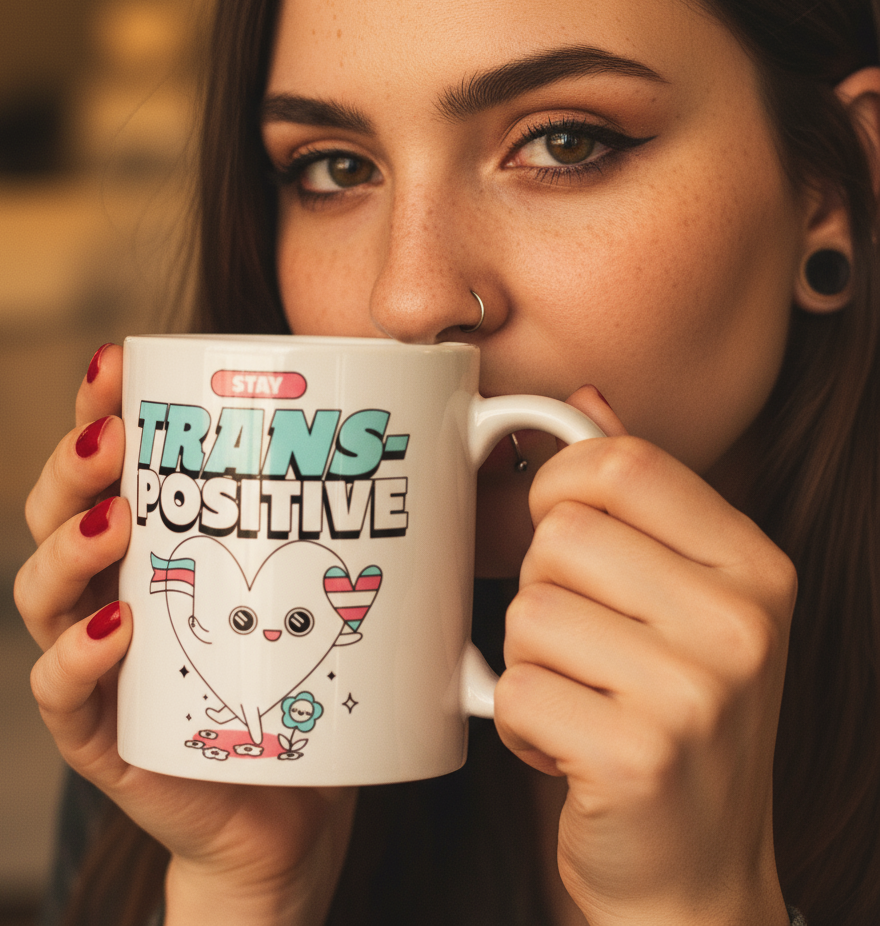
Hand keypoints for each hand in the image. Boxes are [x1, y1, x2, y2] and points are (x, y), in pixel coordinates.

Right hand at [15, 344, 355, 925]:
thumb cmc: (302, 682)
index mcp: (158, 546)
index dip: (97, 405)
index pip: (106, 463)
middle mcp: (112, 591)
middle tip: (115, 436)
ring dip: (67, 546)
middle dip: (71, 464)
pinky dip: (76, 655)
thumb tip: (457, 425)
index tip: (120, 360)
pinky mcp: (103, 734)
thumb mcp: (328, 587)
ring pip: (39, 593)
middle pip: (54, 513)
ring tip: (118, 519)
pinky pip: (59, 693)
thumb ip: (368, 513)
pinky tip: (118, 626)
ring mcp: (100, 663)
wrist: (291, 806)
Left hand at [496, 387, 794, 925]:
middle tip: (580, 642)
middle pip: (561, 535)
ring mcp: (696, 693)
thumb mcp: (685, 600)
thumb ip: (639, 498)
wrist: (695, 868)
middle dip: (543, 589)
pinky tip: (566, 744)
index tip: (555, 522)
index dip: (559, 482)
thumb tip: (585, 398)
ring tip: (579, 697)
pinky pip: (514, 689)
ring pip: (529, 611)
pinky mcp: (638, 757)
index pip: (622, 463)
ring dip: (530, 660)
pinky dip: (518, 721)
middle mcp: (740, 623)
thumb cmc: (677, 719)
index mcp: (754, 566)